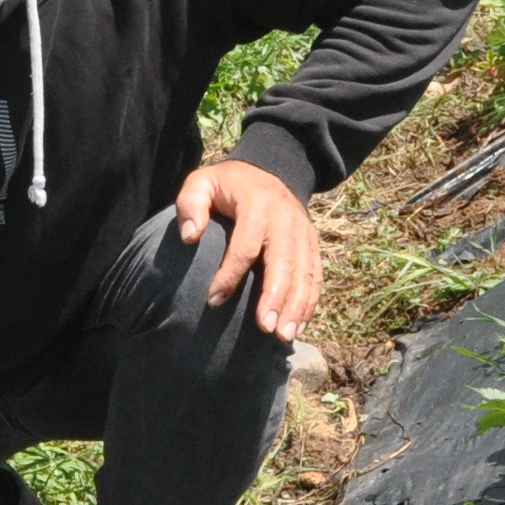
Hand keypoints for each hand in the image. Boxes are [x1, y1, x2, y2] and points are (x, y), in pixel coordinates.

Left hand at [172, 158, 322, 337]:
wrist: (267, 168)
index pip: (245, 245)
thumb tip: (189, 237)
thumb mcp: (201, 183)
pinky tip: (299, 326)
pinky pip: (315, 274)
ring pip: (305, 272)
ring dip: (297, 306)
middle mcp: (285, 218)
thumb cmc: (226, 185)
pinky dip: (310, 301)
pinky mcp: (312, 242)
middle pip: (283, 262)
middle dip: (275, 298)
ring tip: (284, 336)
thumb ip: (190, 204)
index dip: (230, 275)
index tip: (213, 301)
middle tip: (265, 328)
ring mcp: (303, 230)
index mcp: (257, 204)